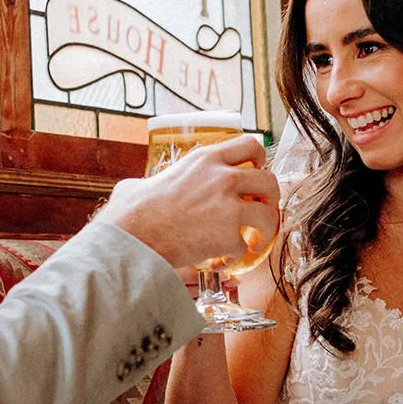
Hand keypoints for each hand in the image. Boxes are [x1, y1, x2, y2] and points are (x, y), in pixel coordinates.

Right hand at [99, 134, 279, 270]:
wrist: (133, 238)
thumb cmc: (132, 212)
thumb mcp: (144, 181)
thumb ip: (156, 181)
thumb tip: (142, 187)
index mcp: (205, 159)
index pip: (250, 145)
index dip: (259, 160)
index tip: (256, 172)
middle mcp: (222, 178)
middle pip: (269, 180)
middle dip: (270, 197)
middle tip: (261, 208)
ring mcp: (228, 207)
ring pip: (268, 214)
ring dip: (265, 228)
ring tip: (254, 239)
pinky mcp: (228, 235)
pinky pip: (245, 245)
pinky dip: (236, 255)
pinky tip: (222, 258)